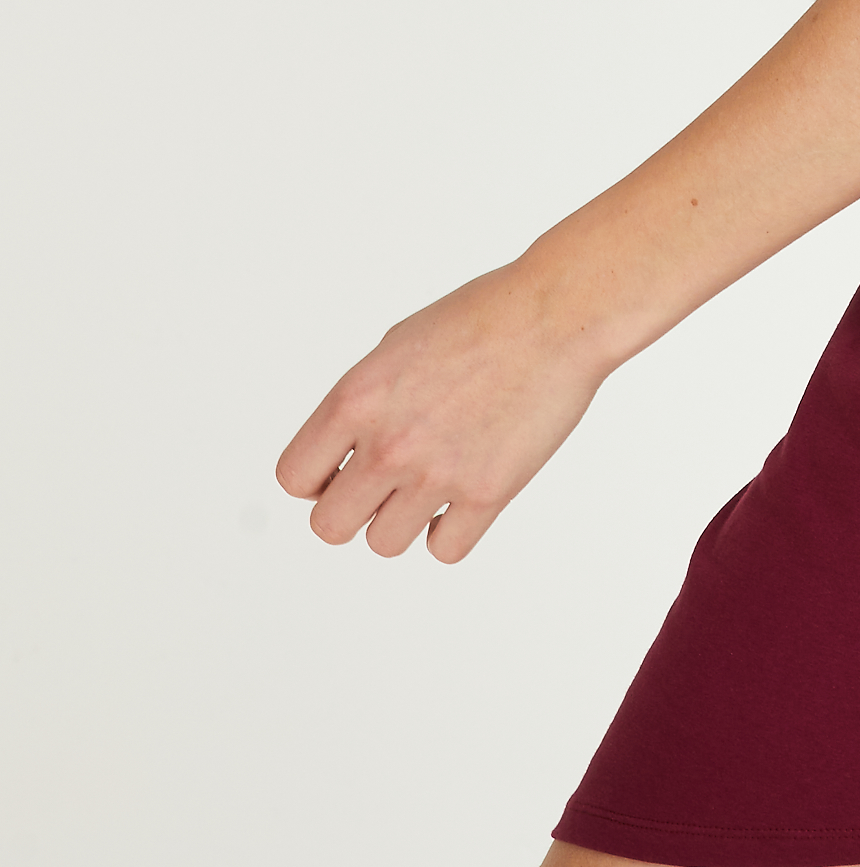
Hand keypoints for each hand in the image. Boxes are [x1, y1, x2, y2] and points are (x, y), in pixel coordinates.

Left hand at [275, 253, 609, 563]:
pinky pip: (445, 550)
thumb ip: (363, 403)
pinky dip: (452, 531)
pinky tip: (466, 495)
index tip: (343, 471)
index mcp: (356, 400)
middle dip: (354, 508)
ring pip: (383, 544)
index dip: (317, 480)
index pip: (294, 478)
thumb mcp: (397, 346)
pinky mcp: (487, 493)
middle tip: (387, 484)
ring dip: (404, 520)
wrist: (558, 316)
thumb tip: (346, 452)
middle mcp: (388, 443)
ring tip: (434, 484)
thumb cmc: (484, 318)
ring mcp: (437, 473)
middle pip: (329, 527)